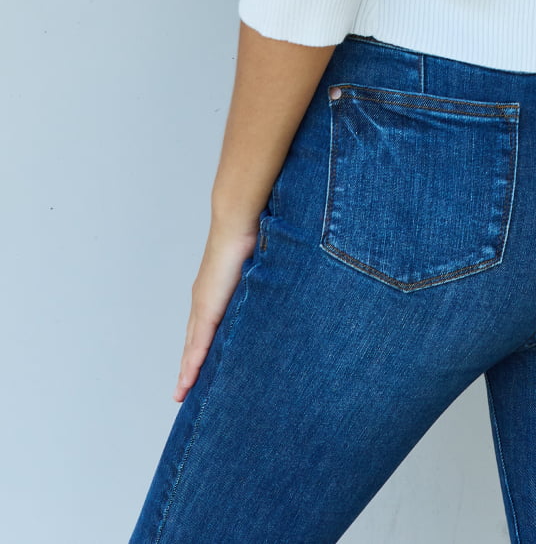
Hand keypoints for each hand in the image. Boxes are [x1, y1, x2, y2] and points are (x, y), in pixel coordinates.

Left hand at [173, 221, 260, 402]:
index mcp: (214, 292)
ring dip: (188, 369)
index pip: (204, 328)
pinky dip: (193, 362)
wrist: (239, 221)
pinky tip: (189, 379)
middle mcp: (203, 300)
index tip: (195, 370)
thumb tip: (276, 288)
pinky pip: (199, 341)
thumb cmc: (252, 236)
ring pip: (192, 346)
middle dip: (189, 366)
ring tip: (183, 392)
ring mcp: (203, 304)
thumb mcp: (257, 269)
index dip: (199, 349)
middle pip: (193, 342)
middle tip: (184, 391)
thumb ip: (260, 283)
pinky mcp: (208, 306)